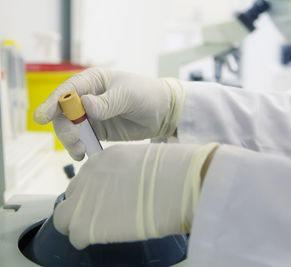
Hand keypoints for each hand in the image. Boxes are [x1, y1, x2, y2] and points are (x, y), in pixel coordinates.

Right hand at [34, 68, 184, 159]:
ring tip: (79, 151)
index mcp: (93, 81)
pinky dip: (79, 147)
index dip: (53, 102)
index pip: (67, 90)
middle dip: (63, 127)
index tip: (43, 117)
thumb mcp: (128, 95)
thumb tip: (85, 105)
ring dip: (70, 140)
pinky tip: (83, 154)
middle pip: (63, 112)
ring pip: (70, 128)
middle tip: (73, 140)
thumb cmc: (147, 95)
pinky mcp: (98, 130)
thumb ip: (107, 102)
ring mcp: (92, 115)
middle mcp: (87, 97)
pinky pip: (82, 139)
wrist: (163, 112)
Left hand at [53, 143, 218, 249]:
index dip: (97, 193)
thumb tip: (131, 185)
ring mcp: (83, 200)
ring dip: (80, 224)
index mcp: (104, 158)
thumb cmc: (177, 172)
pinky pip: (76, 237)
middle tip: (106, 216)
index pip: (87, 178)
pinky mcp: (84, 225)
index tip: (109, 201)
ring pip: (64, 218)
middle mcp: (88, 175)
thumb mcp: (147, 161)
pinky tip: (108, 237)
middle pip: (73, 195)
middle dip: (86, 207)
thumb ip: (130, 171)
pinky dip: (89, 240)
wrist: (180, 185)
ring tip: (102, 230)